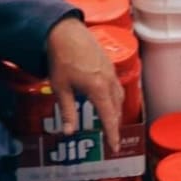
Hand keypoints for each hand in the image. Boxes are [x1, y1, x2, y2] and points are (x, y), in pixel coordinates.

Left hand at [45, 18, 123, 150]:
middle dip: (115, 124)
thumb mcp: (61, 88)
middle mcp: (109, 81)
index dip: (112, 134)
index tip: (114, 147)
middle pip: (116, 108)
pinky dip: (114, 98)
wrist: (66, 33)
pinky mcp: (109, 65)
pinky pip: (116, 86)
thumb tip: (69, 132)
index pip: (109, 117)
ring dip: (116, 111)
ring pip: (119, 97)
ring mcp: (111, 72)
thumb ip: (67, 111)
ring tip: (110, 122)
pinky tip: (107, 100)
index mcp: (98, 89)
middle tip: (111, 138)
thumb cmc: (61, 60)